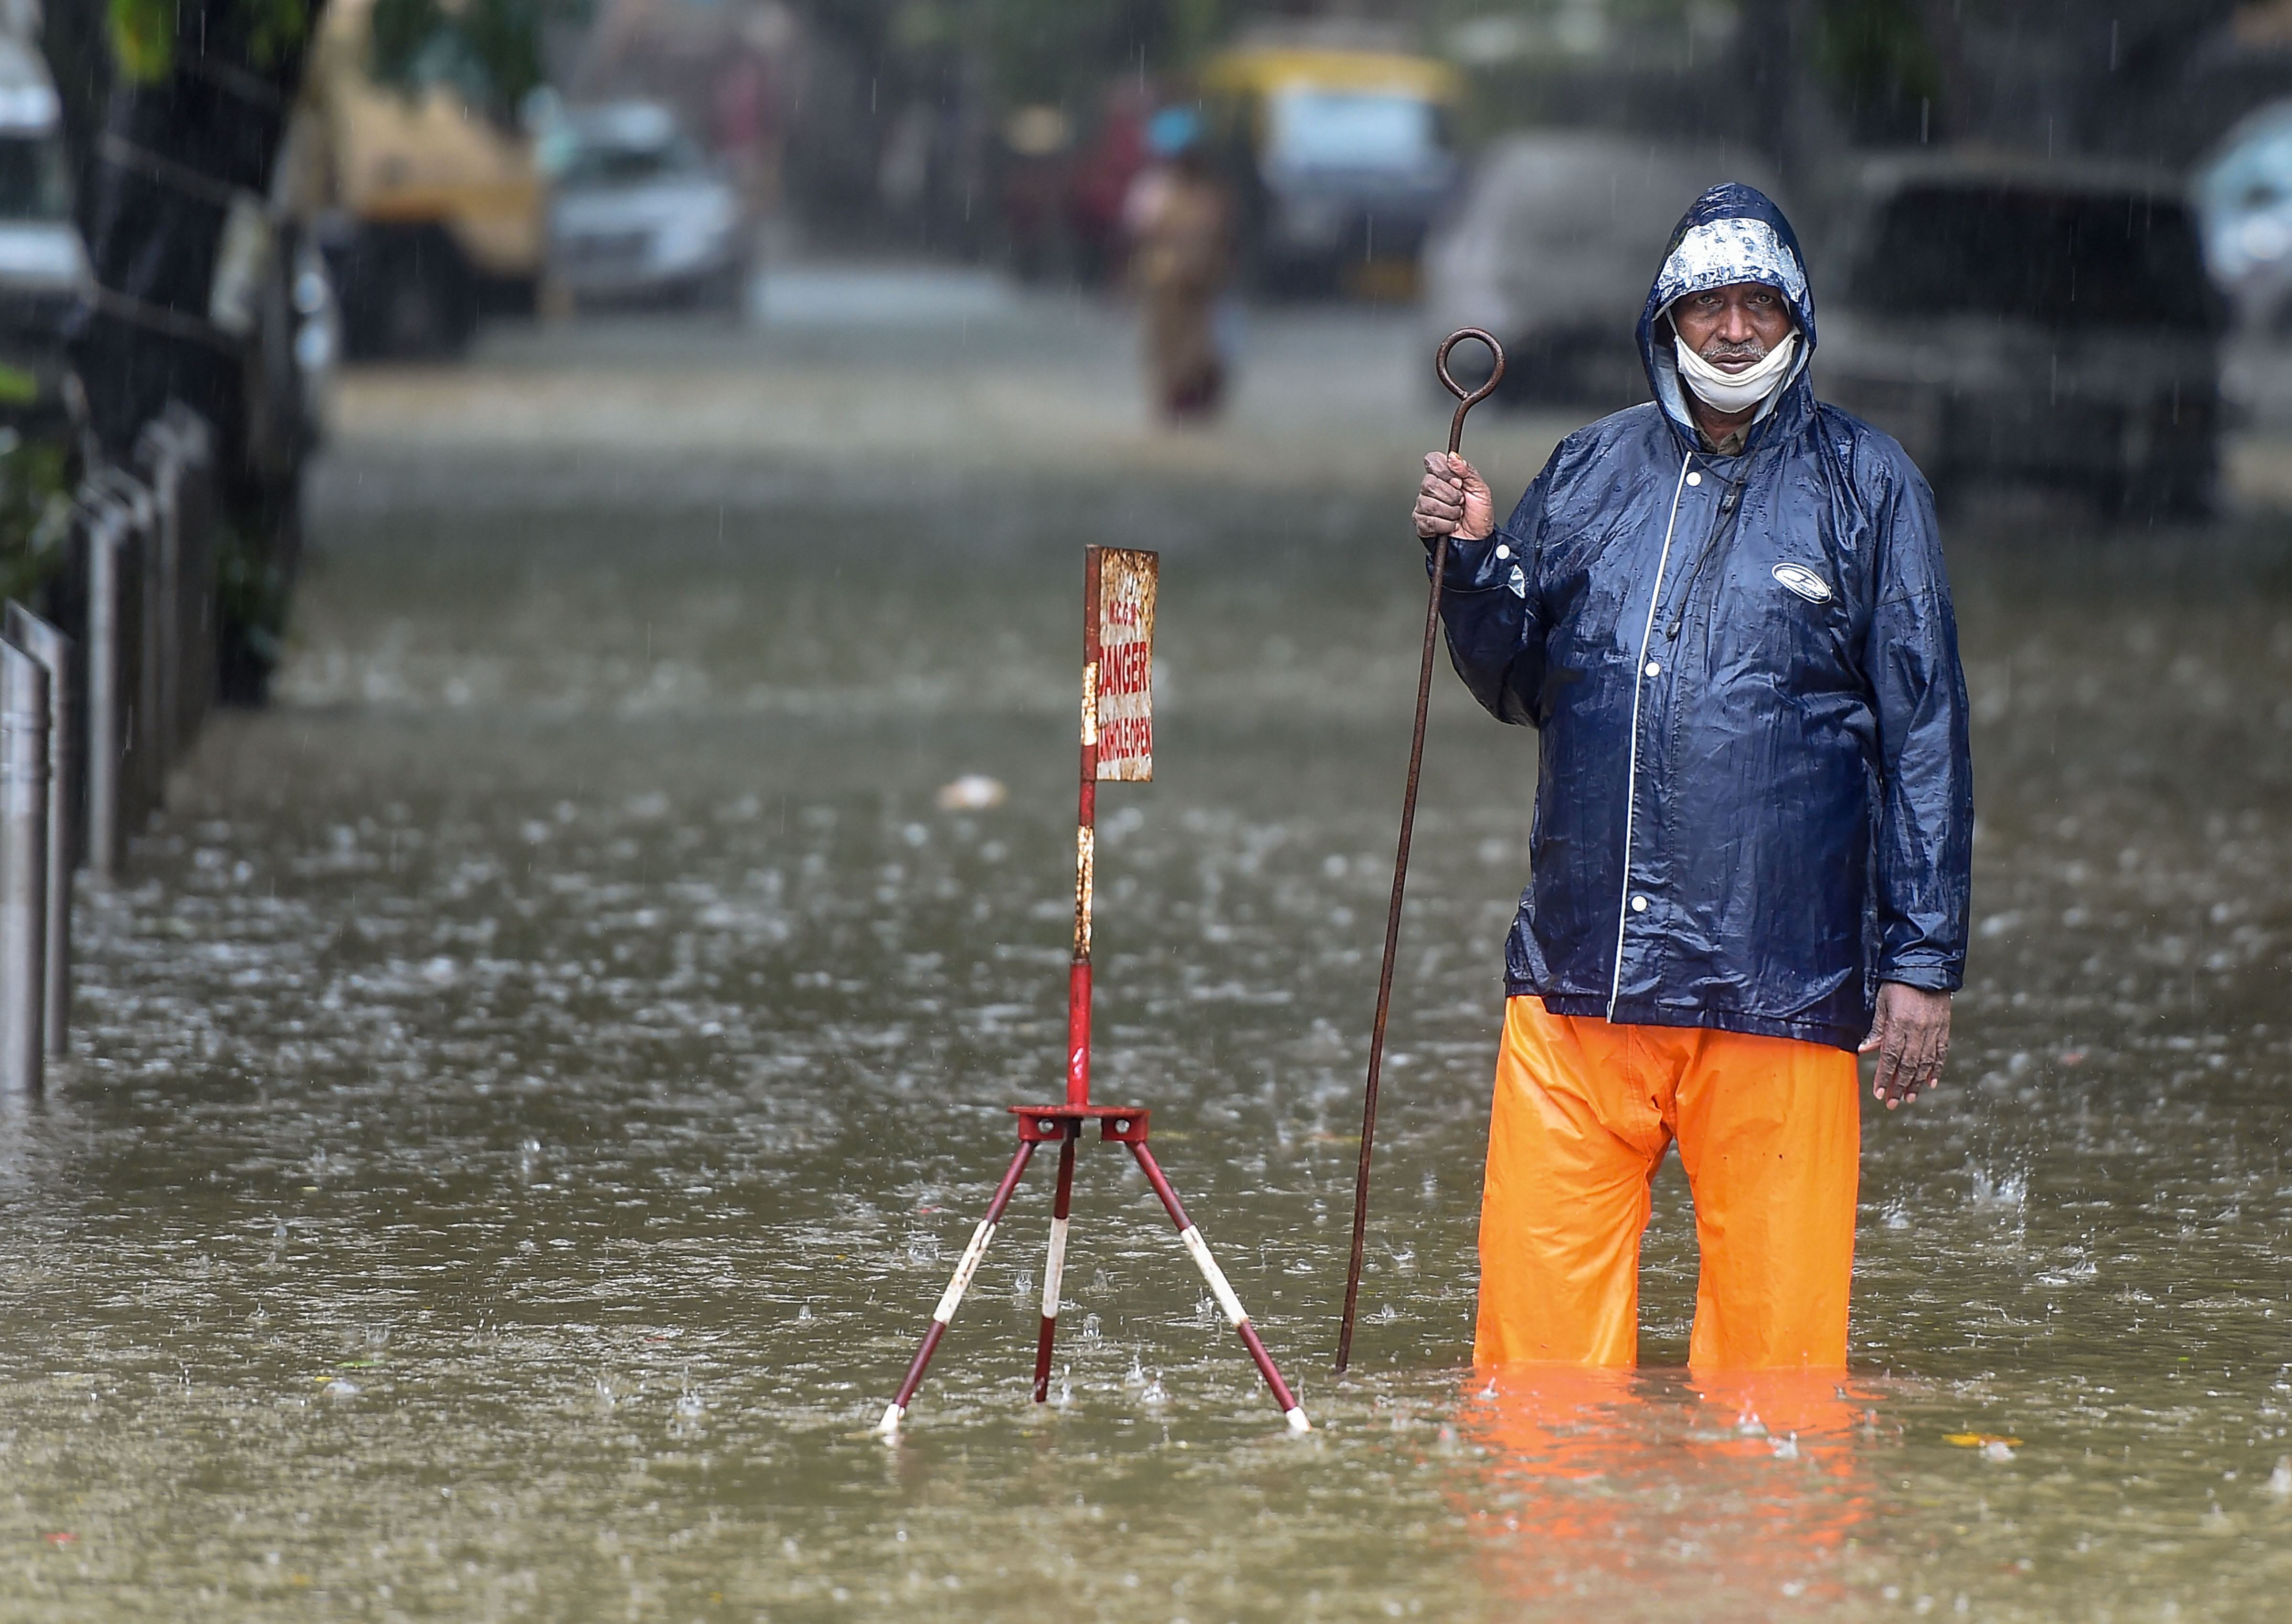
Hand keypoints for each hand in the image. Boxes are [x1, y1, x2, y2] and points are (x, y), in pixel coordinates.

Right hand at [1414, 452, 1494, 543]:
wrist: (1478, 540)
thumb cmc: (1479, 516)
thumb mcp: (1481, 490)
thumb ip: (1468, 471)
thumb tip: (1453, 457)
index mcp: (1445, 477)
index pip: (1432, 461)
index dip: (1444, 470)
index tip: (1458, 481)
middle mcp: (1432, 490)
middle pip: (1428, 483)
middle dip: (1451, 495)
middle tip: (1460, 502)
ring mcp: (1424, 506)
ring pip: (1428, 503)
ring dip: (1450, 512)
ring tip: (1457, 515)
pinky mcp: (1421, 523)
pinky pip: (1428, 520)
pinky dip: (1445, 524)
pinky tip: (1451, 524)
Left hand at [1859, 982, 1951, 1109]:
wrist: (1926, 968)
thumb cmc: (1897, 984)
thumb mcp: (1882, 1002)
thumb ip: (1877, 1028)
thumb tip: (1866, 1050)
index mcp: (1899, 1023)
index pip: (1890, 1056)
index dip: (1885, 1076)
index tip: (1879, 1093)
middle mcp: (1918, 1029)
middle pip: (1908, 1064)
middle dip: (1899, 1086)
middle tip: (1892, 1103)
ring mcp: (1933, 1030)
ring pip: (1925, 1063)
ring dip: (1917, 1083)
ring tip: (1909, 1098)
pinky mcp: (1944, 1029)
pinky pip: (1941, 1053)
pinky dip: (1936, 1069)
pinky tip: (1931, 1083)